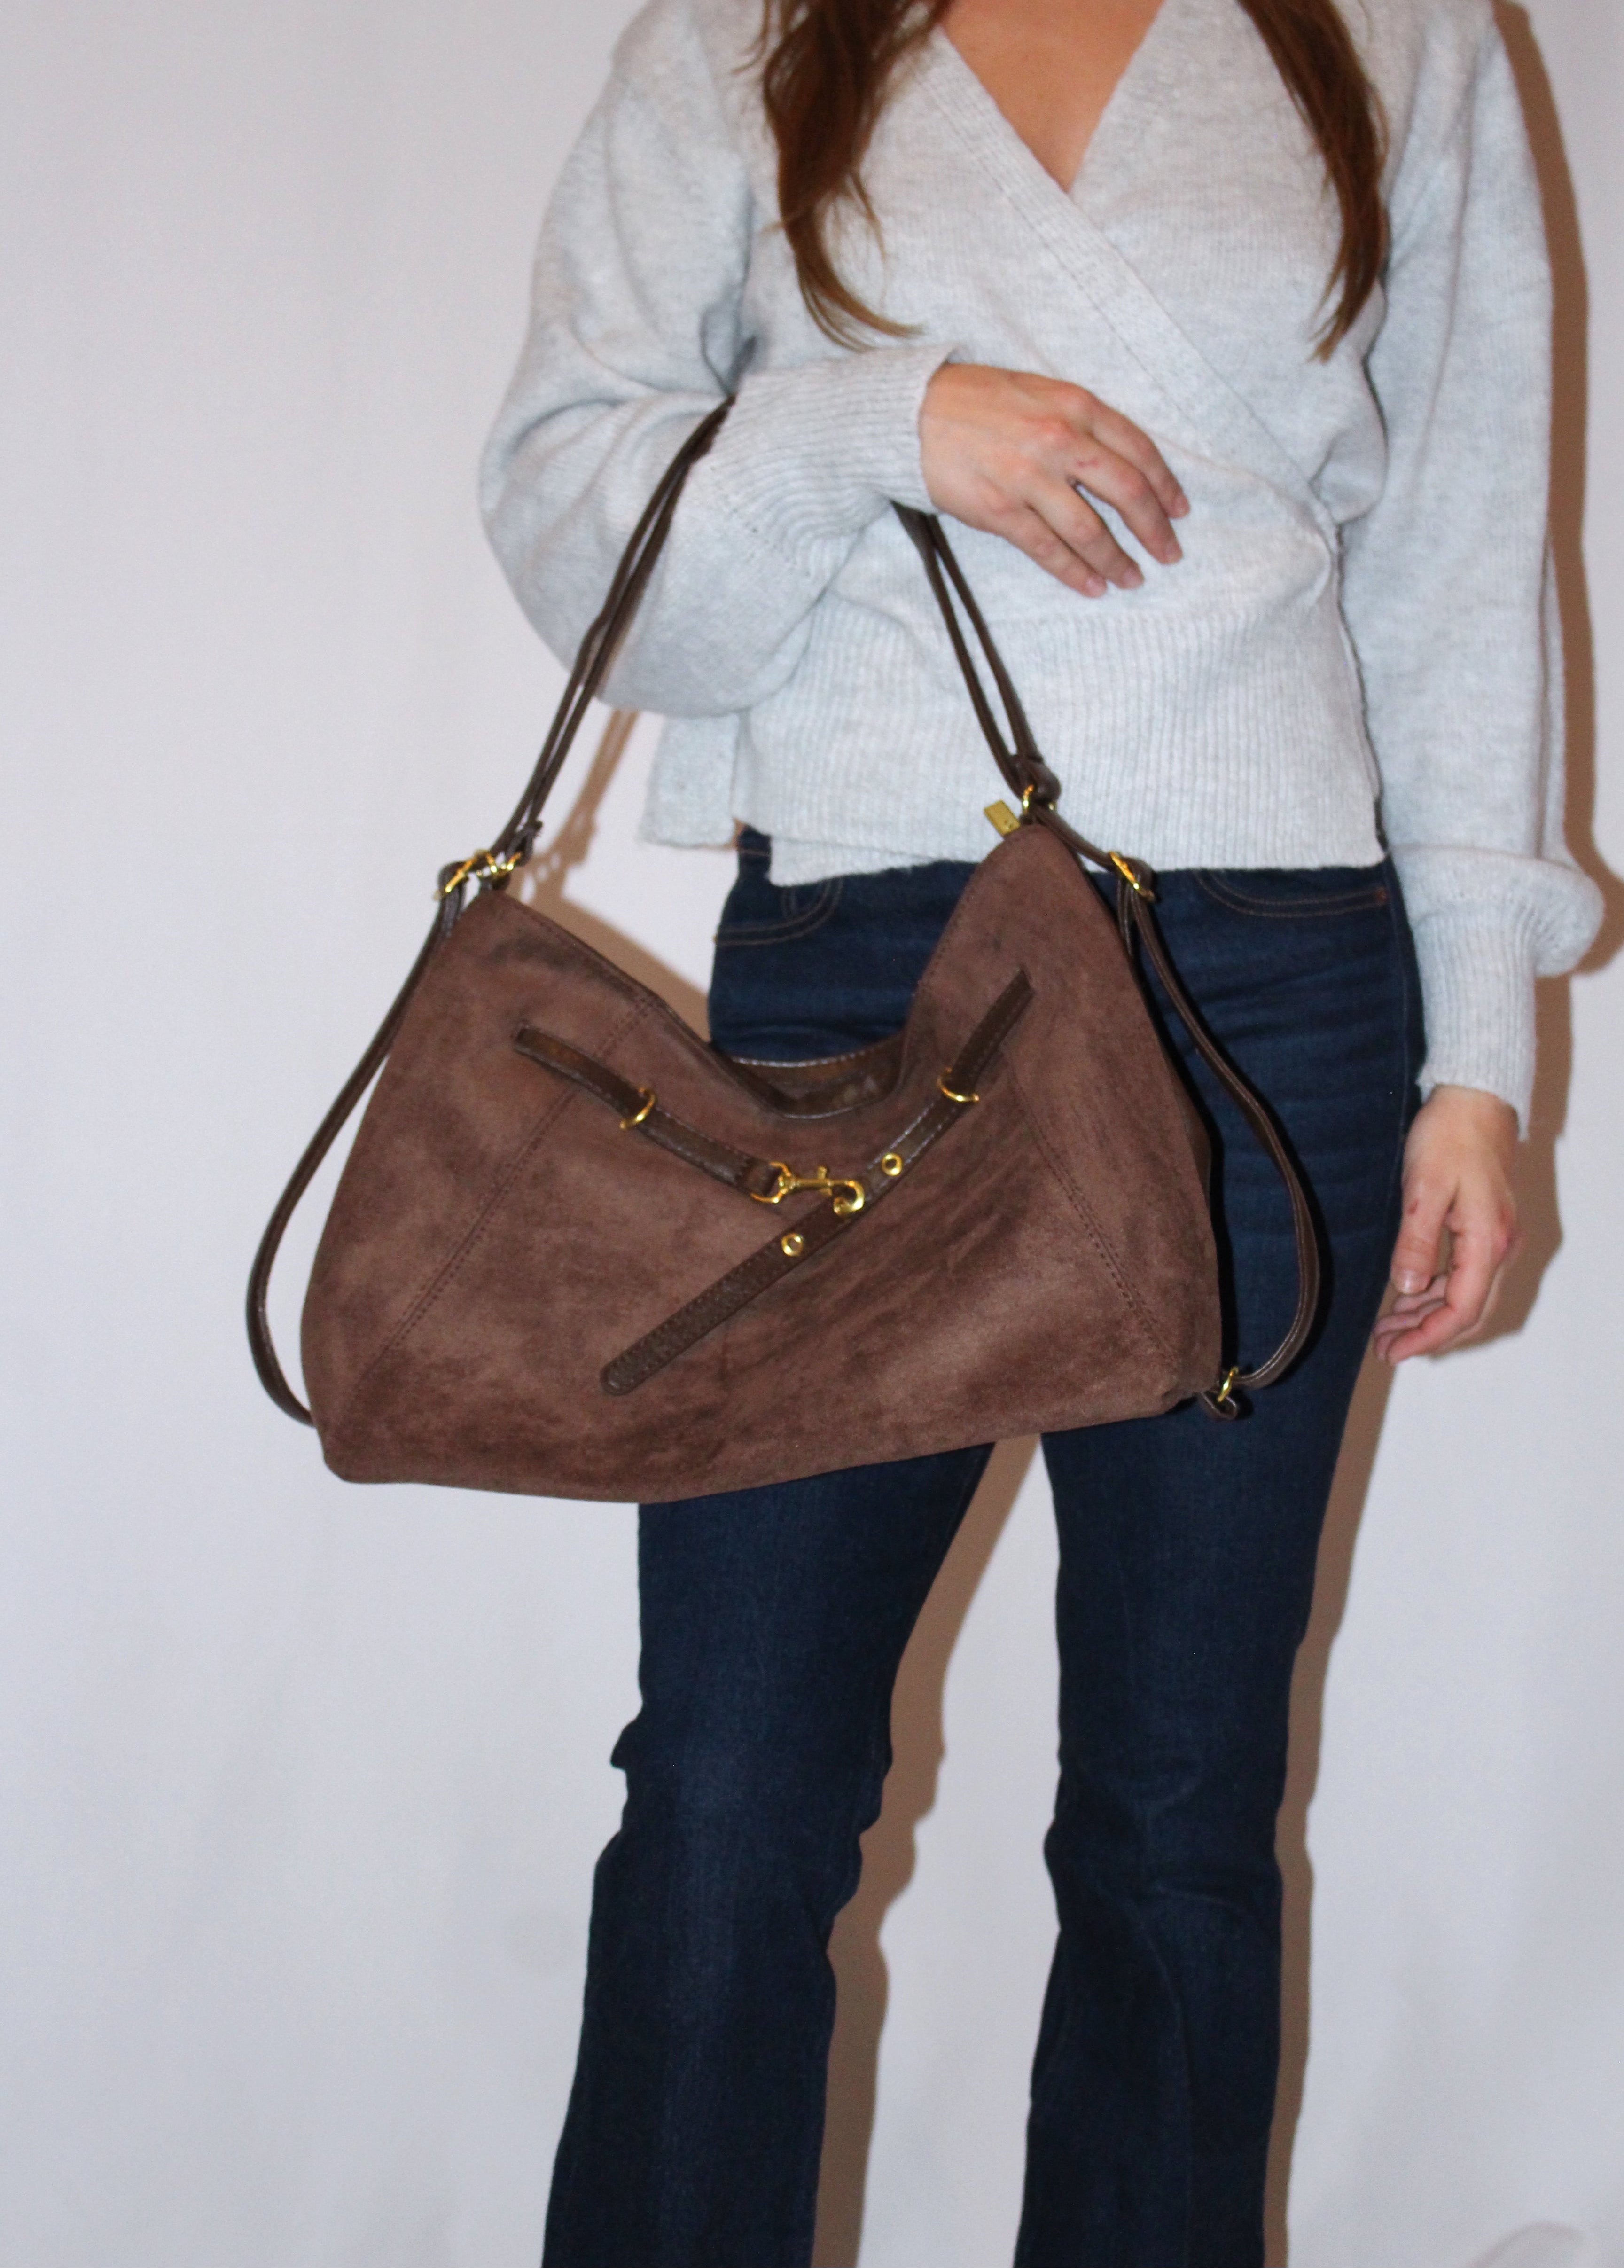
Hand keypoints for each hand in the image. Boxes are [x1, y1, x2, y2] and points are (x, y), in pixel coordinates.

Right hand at [919, 362, 1187, 597]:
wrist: (913, 412)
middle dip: (1154, 529)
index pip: (1138, 450)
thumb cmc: (977, 401)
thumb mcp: (1039, 392)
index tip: (1179, 511)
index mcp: (1075, 405)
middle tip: (1169, 554)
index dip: (1166, 486)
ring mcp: (1029, 477)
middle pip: (1126, 492)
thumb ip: (1080, 420)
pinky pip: (1047, 548)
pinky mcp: (999, 509)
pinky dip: (1074, 571)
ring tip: (1132, 578)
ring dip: (1115, 560)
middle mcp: (1059, 439)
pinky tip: (1092, 587)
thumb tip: (1119, 460)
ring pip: (1088, 529)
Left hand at [1372, 1085, 1519, 1363]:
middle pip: (1467, 1311)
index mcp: (1487, 1241)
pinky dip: (1433, 1291)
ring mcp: (1494, 1237)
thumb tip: (1406, 1288)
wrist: (1474, 1099)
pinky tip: (1405, 1297)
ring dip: (1427, 1315)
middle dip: (1426, 1334)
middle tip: (1383, 1347)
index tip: (1392, 1351)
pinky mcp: (1483, 1227)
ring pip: (1464, 1295)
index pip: (1461, 1309)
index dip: (1427, 1337)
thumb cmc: (1448, 1137)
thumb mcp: (1424, 1189)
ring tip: (1385, 1328)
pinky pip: (1462, 1274)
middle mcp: (1498, 1246)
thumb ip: (1417, 1241)